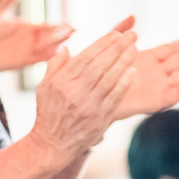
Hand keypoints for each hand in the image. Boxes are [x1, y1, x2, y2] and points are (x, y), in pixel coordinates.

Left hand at [0, 0, 74, 70]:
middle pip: (51, 38)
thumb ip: (10, 0)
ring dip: (56, 45)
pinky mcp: (21, 61)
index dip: (59, 27)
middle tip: (72, 31)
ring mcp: (27, 51)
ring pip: (47, 49)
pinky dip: (45, 56)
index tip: (70, 24)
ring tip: (65, 41)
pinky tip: (53, 51)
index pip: (48, 28)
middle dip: (61, 35)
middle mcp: (31, 41)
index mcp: (29, 29)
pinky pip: (36, 59)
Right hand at [30, 28, 137, 162]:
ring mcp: (89, 106)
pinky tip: (132, 72)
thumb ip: (54, 65)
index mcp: (61, 82)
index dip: (102, 44)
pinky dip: (124, 84)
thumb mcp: (44, 87)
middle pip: (100, 66)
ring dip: (124, 63)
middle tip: (131, 35)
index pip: (85, 58)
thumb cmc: (49, 112)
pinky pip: (114, 98)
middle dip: (117, 48)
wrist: (52, 145)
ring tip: (135, 49)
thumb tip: (65, 47)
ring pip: (109, 80)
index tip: (115, 33)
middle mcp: (75, 93)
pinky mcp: (100, 119)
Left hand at [108, 17, 178, 118]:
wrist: (92, 96)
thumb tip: (133, 16)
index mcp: (147, 60)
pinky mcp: (156, 102)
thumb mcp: (110, 47)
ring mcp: (157, 87)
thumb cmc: (99, 74)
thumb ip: (121, 31)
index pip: (172, 49)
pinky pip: (176, 94)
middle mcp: (156, 74)